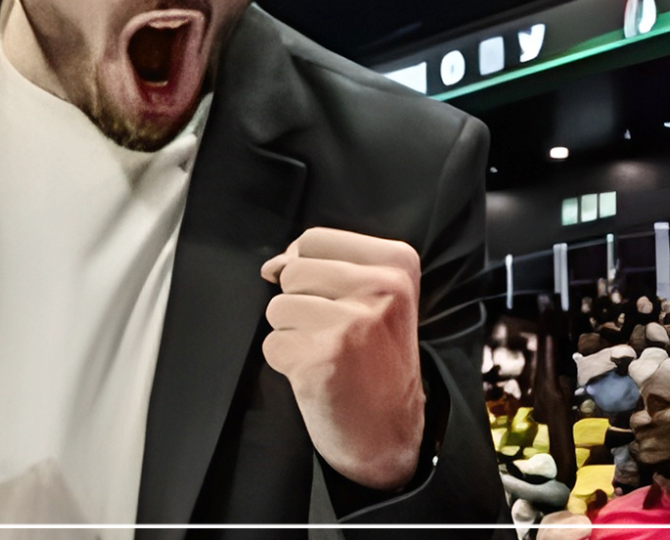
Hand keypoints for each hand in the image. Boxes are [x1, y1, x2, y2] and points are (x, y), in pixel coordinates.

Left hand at [260, 226, 424, 490]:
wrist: (390, 431)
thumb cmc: (375, 358)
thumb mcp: (372, 297)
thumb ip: (323, 267)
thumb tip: (271, 265)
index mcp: (397, 262)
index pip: (314, 239)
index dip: (304, 266)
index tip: (328, 296)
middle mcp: (380, 288)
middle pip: (293, 270)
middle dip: (299, 302)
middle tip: (332, 332)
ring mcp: (351, 323)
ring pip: (278, 306)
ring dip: (291, 332)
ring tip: (326, 352)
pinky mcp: (322, 357)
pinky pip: (272, 343)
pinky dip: (286, 361)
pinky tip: (318, 374)